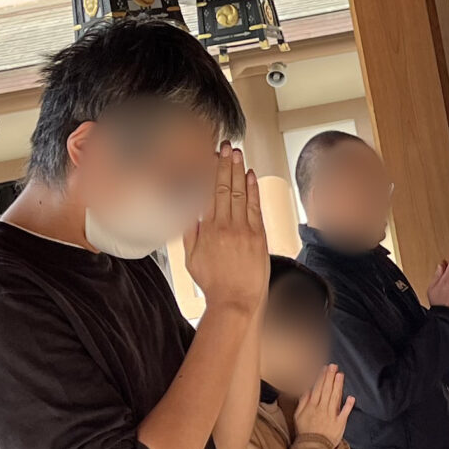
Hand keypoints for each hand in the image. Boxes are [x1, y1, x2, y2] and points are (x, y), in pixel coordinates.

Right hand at [183, 147, 268, 316]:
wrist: (237, 300)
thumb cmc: (214, 283)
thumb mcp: (192, 259)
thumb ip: (191, 234)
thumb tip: (189, 215)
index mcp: (208, 230)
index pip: (211, 192)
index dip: (214, 172)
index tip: (215, 157)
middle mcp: (226, 226)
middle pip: (226, 188)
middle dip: (227, 165)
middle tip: (227, 147)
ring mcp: (244, 230)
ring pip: (241, 194)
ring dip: (240, 172)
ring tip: (238, 155)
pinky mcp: (259, 236)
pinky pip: (255, 207)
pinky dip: (253, 190)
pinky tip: (250, 176)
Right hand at [293, 365, 354, 443]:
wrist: (313, 447)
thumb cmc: (305, 431)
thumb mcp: (298, 415)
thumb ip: (303, 402)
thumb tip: (307, 389)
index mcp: (312, 406)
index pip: (318, 389)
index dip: (322, 378)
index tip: (325, 369)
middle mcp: (322, 409)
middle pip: (327, 390)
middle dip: (330, 377)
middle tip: (334, 367)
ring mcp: (331, 416)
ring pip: (335, 398)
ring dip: (338, 386)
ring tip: (340, 375)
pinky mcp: (339, 423)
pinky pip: (344, 413)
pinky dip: (348, 406)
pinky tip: (351, 397)